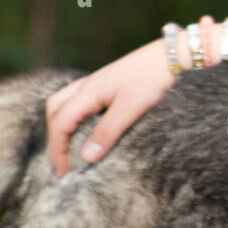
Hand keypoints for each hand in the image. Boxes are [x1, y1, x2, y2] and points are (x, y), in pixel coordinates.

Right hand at [46, 37, 173, 175]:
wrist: (173, 54)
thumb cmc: (153, 78)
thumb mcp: (131, 108)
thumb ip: (107, 131)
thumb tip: (86, 157)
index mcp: (89, 91)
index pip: (60, 123)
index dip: (57, 150)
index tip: (63, 173)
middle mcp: (88, 85)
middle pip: (55, 110)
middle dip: (54, 137)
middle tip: (62, 162)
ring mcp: (97, 82)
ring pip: (65, 103)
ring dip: (62, 125)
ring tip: (70, 148)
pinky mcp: (108, 83)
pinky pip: (80, 101)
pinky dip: (75, 117)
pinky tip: (87, 128)